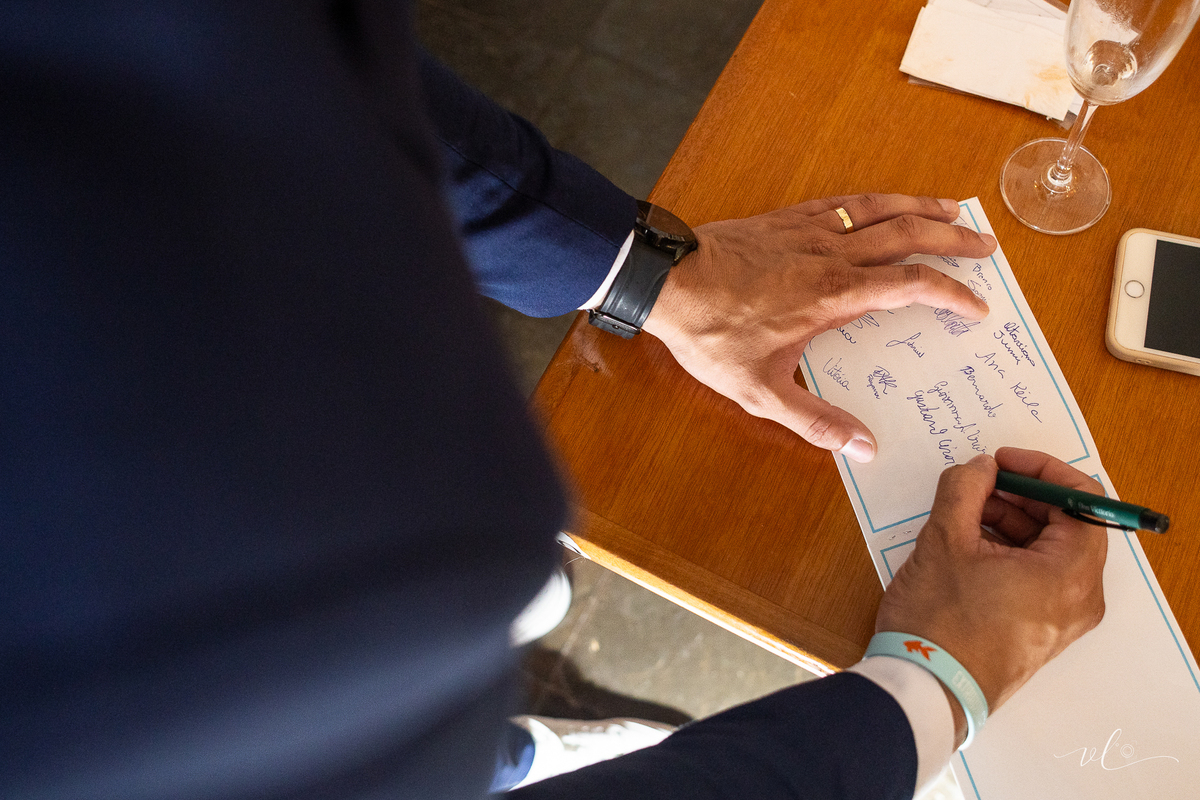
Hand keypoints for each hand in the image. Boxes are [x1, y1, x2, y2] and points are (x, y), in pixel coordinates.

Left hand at [642, 194, 994, 461]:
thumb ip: (814, 421)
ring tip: (953, 211)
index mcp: (834, 295)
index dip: (951, 294)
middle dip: (953, 241)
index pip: (911, 287)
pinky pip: (843, 202)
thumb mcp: (760, 392)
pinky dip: (874, 199)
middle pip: (908, 236)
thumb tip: (864, 448)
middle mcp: (831, 255)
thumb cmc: (711, 336)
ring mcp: (809, 231)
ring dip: (921, 208)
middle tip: (986, 247)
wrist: (667, 282)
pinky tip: (883, 202)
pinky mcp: (787, 219)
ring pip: (880, 209)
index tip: (975, 308)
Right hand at [876, 448, 1107, 742]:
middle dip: (1022, 497)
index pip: (1082, 501)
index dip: (1042, 471)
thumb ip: (965, 488)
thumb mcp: (945, 539)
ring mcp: (1060, 619)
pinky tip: (967, 543)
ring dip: (1011, 522)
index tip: (1003, 461)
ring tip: (963, 513)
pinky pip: (1035, 577)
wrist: (924, 688)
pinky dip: (1008, 552)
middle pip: (1067, 526)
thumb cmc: (940, 622)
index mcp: (1070, 575)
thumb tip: (979, 468)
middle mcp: (1079, 599)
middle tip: (978, 483)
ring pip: (1047, 551)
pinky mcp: (1037, 630)